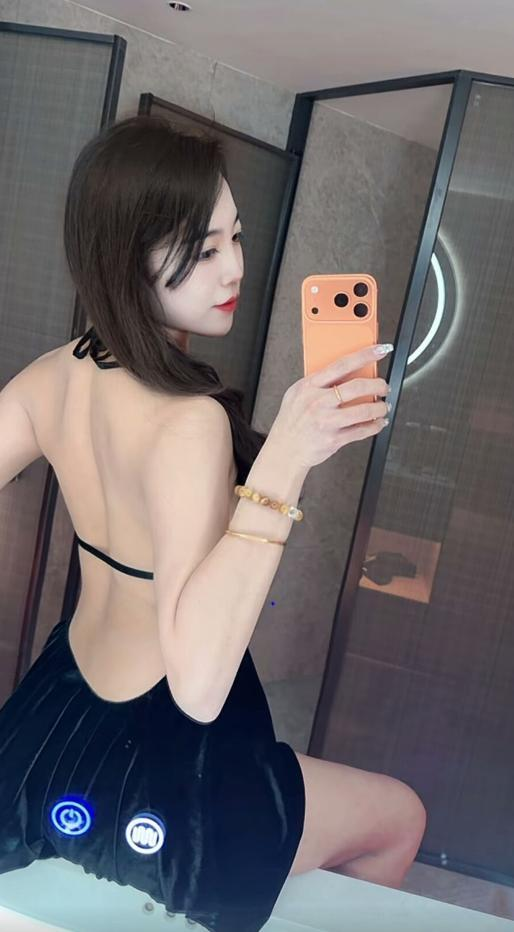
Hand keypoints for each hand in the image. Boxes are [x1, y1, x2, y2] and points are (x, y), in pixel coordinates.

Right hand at [270, 344, 392, 471]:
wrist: (283, 450)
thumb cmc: (291, 422)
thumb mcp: (297, 394)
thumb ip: (319, 383)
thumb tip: (348, 371)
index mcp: (309, 386)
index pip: (342, 365)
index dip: (365, 355)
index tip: (380, 350)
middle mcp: (318, 402)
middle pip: (357, 387)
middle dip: (379, 385)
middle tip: (384, 386)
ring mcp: (326, 422)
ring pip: (364, 410)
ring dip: (380, 408)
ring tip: (383, 406)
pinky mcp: (333, 440)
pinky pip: (362, 431)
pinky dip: (375, 426)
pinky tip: (378, 422)